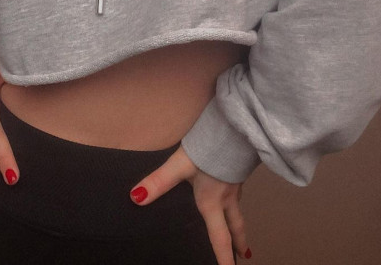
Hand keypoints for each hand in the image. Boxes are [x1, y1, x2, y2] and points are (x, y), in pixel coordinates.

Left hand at [129, 146, 250, 263]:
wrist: (234, 129)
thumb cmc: (208, 150)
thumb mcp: (179, 166)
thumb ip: (158, 181)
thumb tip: (136, 198)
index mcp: (212, 202)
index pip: (219, 236)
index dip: (224, 257)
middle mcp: (226, 196)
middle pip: (235, 225)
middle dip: (238, 242)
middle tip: (244, 256)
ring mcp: (234, 182)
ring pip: (238, 208)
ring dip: (239, 222)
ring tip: (239, 230)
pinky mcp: (237, 168)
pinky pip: (238, 192)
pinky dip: (237, 201)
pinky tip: (230, 191)